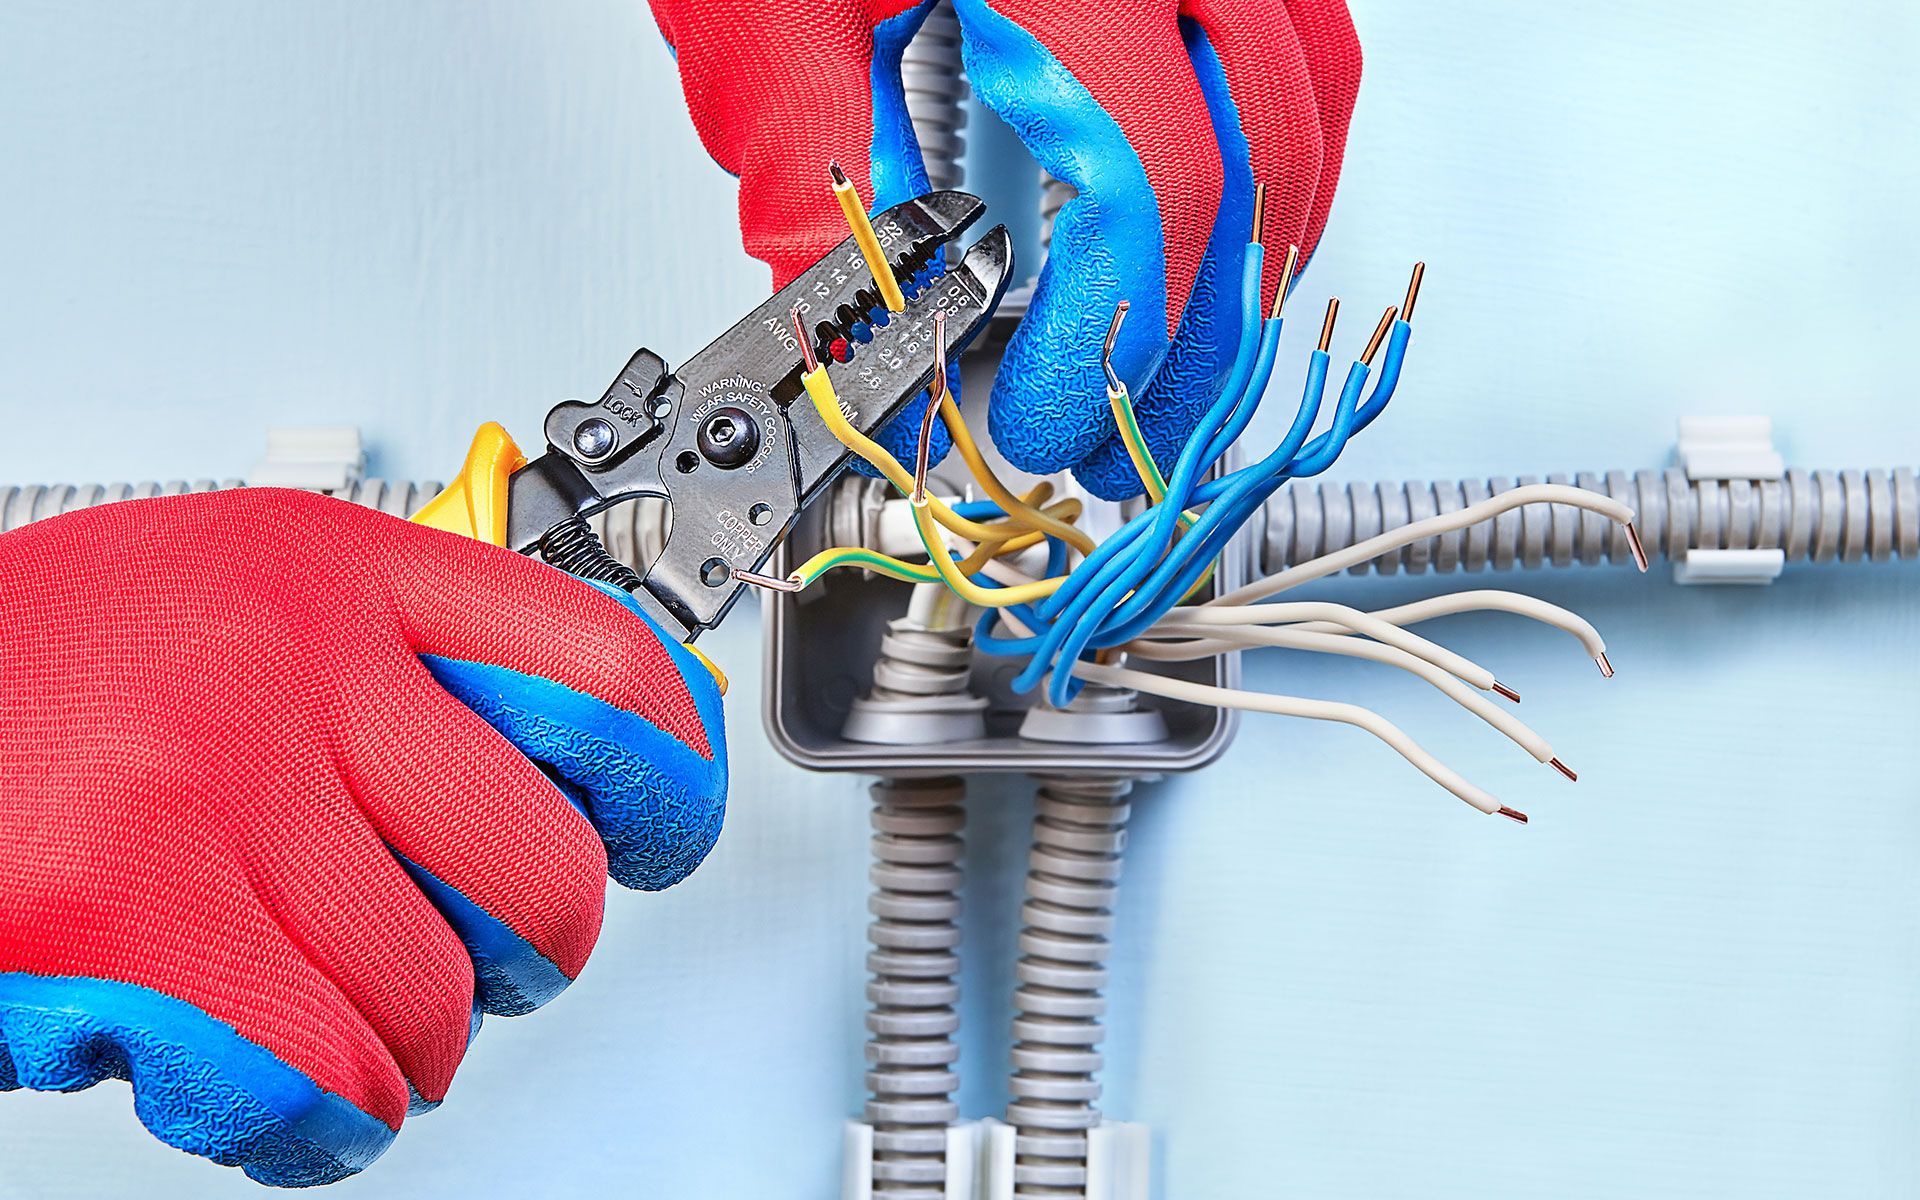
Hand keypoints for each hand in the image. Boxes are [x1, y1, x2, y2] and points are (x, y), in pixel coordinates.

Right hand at [0, 490, 725, 1184]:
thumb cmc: (45, 684)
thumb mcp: (243, 602)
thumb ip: (409, 665)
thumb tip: (604, 760)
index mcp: (335, 570)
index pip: (604, 675)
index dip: (668, 783)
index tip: (657, 838)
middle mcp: (285, 660)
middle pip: (545, 872)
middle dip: (521, 960)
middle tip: (460, 962)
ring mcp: (201, 785)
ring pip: (431, 1001)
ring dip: (393, 1049)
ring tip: (306, 1003)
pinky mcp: (114, 920)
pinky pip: (317, 1078)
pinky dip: (312, 1119)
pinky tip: (261, 1077)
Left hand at [648, 0, 1359, 498]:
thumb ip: (802, 155)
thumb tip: (841, 315)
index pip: (1145, 173)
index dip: (1111, 331)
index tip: (1052, 415)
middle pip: (1261, 150)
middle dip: (1204, 323)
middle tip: (1136, 421)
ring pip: (1314, 89)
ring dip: (1264, 241)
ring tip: (1195, 341)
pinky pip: (1304, 29)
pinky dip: (1275, 141)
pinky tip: (1221, 205)